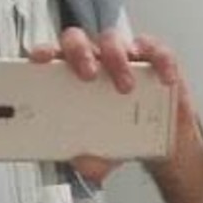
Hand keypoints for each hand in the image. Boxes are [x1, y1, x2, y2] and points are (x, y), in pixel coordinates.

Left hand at [28, 27, 192, 184]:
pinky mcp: (156, 60)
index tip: (38, 59)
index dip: (45, 51)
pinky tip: (163, 79)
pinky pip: (157, 51)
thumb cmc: (123, 136)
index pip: (54, 55)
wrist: (162, 143)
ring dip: (117, 60)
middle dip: (81, 53)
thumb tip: (79, 162)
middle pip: (80, 40)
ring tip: (125, 87)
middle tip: (88, 75)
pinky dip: (161, 63)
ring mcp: (126, 56)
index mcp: (75, 75)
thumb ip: (86, 158)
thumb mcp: (100, 153)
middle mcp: (98, 60)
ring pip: (114, 41)